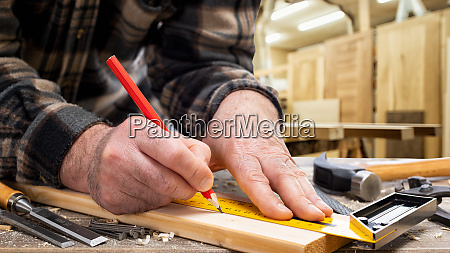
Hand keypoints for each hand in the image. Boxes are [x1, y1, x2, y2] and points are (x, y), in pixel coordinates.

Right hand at [60, 116, 212, 213]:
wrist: (95, 154)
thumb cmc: (136, 144)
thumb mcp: (163, 134)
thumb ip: (191, 148)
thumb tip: (205, 173)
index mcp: (138, 132)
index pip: (174, 154)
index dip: (196, 170)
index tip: (206, 180)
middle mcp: (120, 154)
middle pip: (168, 181)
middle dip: (188, 188)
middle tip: (192, 186)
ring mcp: (112, 178)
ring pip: (159, 197)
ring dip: (171, 194)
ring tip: (163, 180)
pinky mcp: (110, 198)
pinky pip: (146, 207)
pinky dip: (155, 201)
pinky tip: (147, 188)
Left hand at [203, 91, 332, 220]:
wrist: (245, 107)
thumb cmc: (227, 130)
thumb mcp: (208, 145)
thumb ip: (202, 166)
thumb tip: (194, 185)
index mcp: (241, 152)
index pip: (255, 179)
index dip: (268, 198)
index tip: (282, 215)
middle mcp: (264, 155)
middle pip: (283, 179)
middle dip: (300, 200)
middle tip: (312, 217)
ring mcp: (278, 157)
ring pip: (296, 178)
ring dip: (311, 198)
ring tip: (323, 215)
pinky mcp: (287, 160)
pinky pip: (301, 177)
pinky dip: (313, 193)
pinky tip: (321, 207)